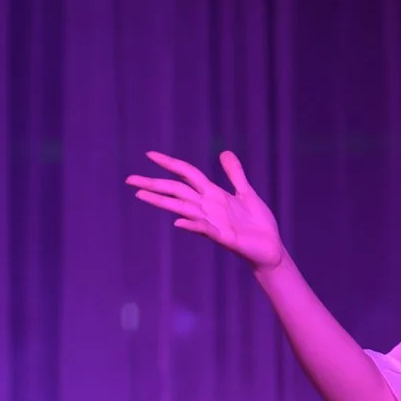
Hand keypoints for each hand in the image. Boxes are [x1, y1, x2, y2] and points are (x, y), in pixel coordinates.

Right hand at [126, 149, 285, 270]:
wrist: (271, 248)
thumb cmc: (258, 223)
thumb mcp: (246, 193)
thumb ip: (234, 174)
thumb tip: (224, 152)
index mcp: (213, 195)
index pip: (186, 174)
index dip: (169, 163)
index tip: (149, 154)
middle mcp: (208, 207)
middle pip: (177, 191)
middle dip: (154, 184)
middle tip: (129, 179)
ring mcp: (213, 223)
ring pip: (183, 208)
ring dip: (163, 202)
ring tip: (141, 195)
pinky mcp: (224, 237)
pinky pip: (205, 230)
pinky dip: (192, 225)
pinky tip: (178, 222)